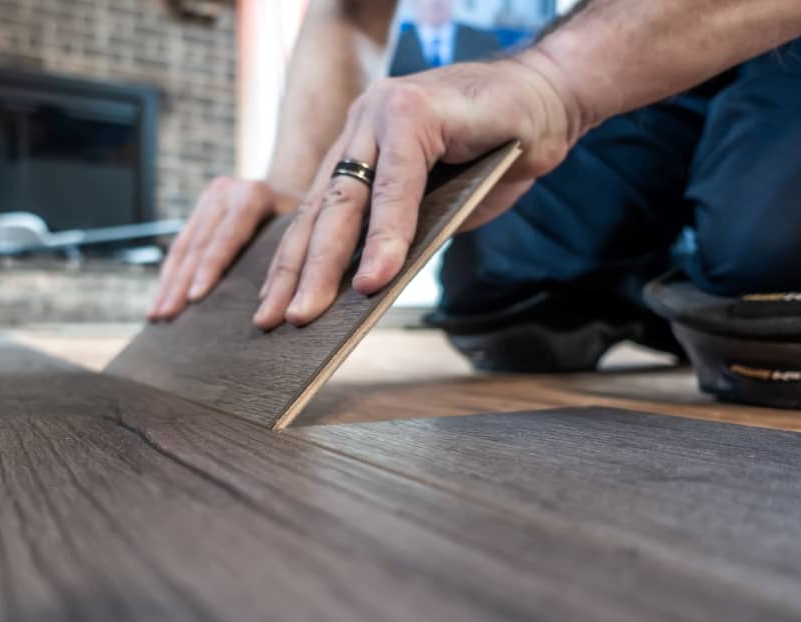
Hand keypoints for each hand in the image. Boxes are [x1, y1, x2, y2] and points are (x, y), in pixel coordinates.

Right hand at [148, 177, 299, 320]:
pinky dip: (168, 276)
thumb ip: (287, 256)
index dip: (209, 269)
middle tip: (167, 316)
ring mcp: (208, 199)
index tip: (195, 298)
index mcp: (251, 195)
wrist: (289, 185)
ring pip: (182, 247)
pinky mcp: (198, 210)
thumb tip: (281, 304)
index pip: (226, 238)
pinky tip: (159, 300)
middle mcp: (224, 192)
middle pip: (198, 245)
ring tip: (156, 315)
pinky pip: (180, 246)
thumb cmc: (302, 219)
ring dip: (167, 284)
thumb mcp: (303, 229)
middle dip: (179, 284)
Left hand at [252, 52, 583, 330]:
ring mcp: (382, 113)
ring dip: (327, 263)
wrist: (551, 98)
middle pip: (321, 211)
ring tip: (309, 311)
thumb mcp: (439, 203)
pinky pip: (395, 186)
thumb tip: (366, 284)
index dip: (292, 262)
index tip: (271, 308)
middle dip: (296, 272)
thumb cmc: (496, 151)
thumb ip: (402, 230)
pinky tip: (375, 277)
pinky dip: (387, 236)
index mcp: (358, 147)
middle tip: (276, 321)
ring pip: (348, 200)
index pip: (317, 212)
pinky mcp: (413, 111)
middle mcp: (360, 126)